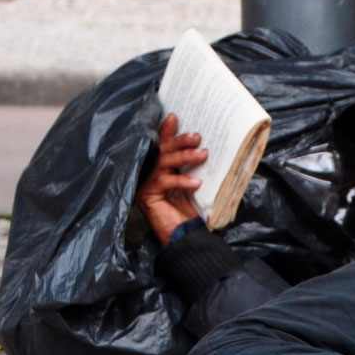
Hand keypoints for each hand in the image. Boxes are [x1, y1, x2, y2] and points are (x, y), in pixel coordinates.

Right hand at [137, 113, 205, 245]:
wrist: (183, 237)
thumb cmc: (190, 213)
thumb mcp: (195, 186)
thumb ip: (193, 169)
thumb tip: (206, 149)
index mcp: (162, 169)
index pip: (164, 146)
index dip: (168, 131)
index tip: (175, 117)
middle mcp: (151, 174)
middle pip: (163, 150)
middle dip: (180, 141)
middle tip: (197, 136)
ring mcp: (147, 184)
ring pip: (164, 162)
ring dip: (184, 156)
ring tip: (203, 155)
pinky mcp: (147, 196)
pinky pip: (164, 181)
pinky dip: (181, 180)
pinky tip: (196, 183)